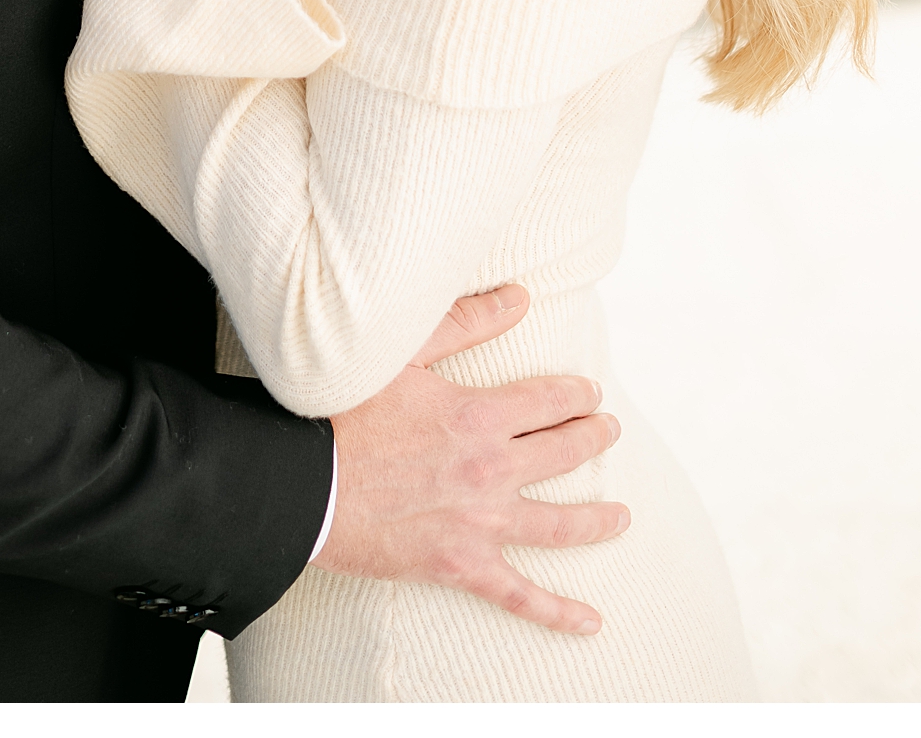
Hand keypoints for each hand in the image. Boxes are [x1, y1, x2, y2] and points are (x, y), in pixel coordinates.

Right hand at [317, 283, 628, 636]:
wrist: (299, 483)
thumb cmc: (339, 413)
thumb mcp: (399, 355)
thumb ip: (463, 324)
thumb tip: (519, 298)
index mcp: (479, 417)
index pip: (549, 401)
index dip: (575, 393)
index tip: (588, 391)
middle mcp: (492, 471)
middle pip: (563, 454)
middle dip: (592, 438)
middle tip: (608, 432)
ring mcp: (481, 524)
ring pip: (560, 525)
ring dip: (598, 520)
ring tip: (621, 516)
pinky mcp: (460, 566)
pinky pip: (520, 596)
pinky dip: (558, 613)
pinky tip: (590, 622)